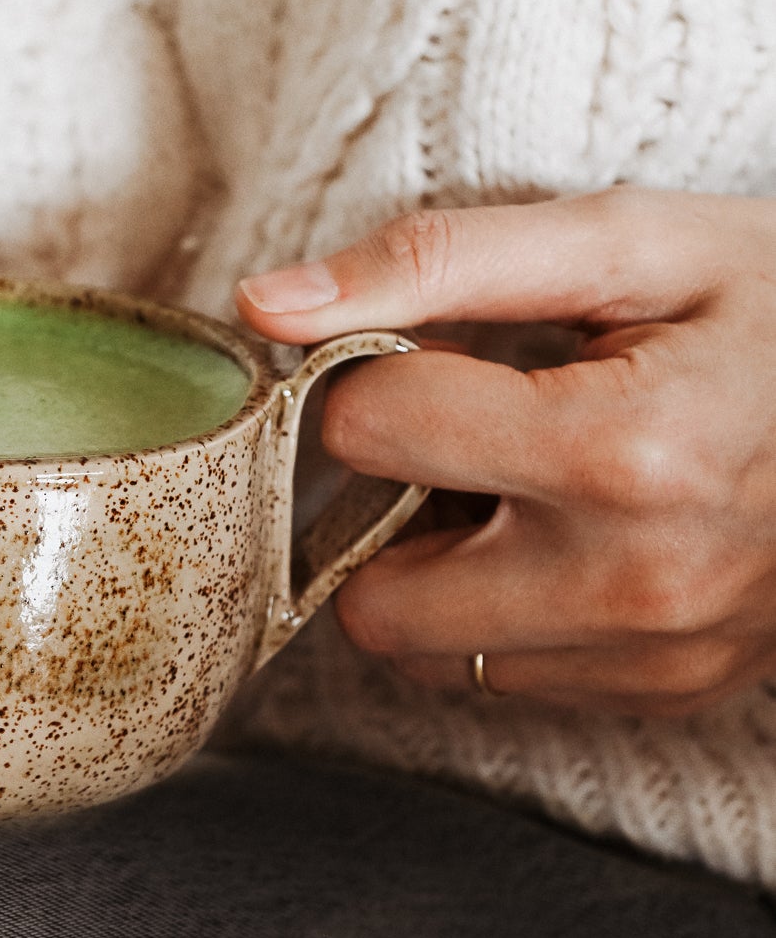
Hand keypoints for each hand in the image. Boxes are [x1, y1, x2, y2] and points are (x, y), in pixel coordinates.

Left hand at [236, 189, 775, 715]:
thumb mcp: (633, 243)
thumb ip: (444, 261)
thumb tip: (270, 303)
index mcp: (622, 451)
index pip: (367, 431)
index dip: (372, 377)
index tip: (428, 353)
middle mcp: (634, 582)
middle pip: (374, 597)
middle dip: (388, 509)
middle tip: (460, 434)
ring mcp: (656, 657)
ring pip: (428, 654)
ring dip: (440, 572)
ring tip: (523, 485)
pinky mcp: (667, 695)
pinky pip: (509, 679)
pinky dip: (510, 614)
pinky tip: (576, 537)